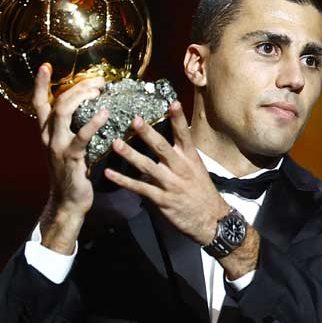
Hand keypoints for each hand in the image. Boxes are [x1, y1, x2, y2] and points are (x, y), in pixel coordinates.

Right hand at [32, 63, 107, 253]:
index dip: (41, 84)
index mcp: (46, 132)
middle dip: (77, 86)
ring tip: (99, 90)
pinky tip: (104, 114)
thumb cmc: (72, 173)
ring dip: (82, 97)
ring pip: (64, 112)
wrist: (68, 202)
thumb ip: (73, 129)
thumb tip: (93, 109)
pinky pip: (81, 136)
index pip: (39, 103)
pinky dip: (93, 123)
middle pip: (57, 102)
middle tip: (98, 81)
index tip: (45, 66)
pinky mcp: (70, 158)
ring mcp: (57, 146)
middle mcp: (48, 136)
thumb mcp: (68, 148)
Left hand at [104, 102, 229, 244]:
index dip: (178, 119)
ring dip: (130, 155)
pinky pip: (140, 188)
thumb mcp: (197, 169)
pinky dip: (123, 181)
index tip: (173, 103)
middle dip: (148, 133)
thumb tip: (165, 143)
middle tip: (134, 120)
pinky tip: (110, 174)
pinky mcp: (162, 200)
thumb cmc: (202, 192)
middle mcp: (181, 169)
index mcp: (191, 159)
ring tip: (115, 143)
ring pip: (148, 166)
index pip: (184, 135)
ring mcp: (171, 184)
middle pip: (162, 147)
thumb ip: (180, 156)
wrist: (211, 220)